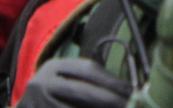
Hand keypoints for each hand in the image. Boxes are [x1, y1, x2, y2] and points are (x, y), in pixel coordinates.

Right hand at [18, 58, 132, 107]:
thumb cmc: (54, 95)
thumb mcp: (66, 81)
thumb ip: (91, 83)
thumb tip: (128, 90)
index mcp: (53, 67)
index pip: (87, 69)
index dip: (112, 81)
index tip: (133, 91)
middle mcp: (42, 83)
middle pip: (82, 91)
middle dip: (110, 100)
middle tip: (132, 104)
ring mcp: (39, 104)